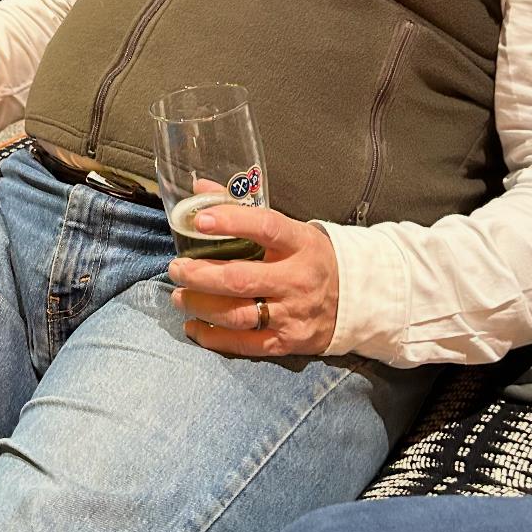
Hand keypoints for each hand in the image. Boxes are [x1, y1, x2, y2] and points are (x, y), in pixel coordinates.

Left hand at [169, 203, 339, 357]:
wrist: (354, 299)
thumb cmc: (309, 257)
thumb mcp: (289, 228)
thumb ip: (243, 208)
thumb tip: (200, 187)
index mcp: (300, 244)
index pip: (266, 227)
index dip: (231, 222)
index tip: (200, 220)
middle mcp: (297, 279)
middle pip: (241, 279)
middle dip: (200, 274)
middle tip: (177, 268)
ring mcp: (292, 314)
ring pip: (237, 314)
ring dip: (201, 306)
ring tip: (179, 296)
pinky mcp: (286, 342)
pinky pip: (244, 344)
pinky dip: (213, 337)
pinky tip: (194, 326)